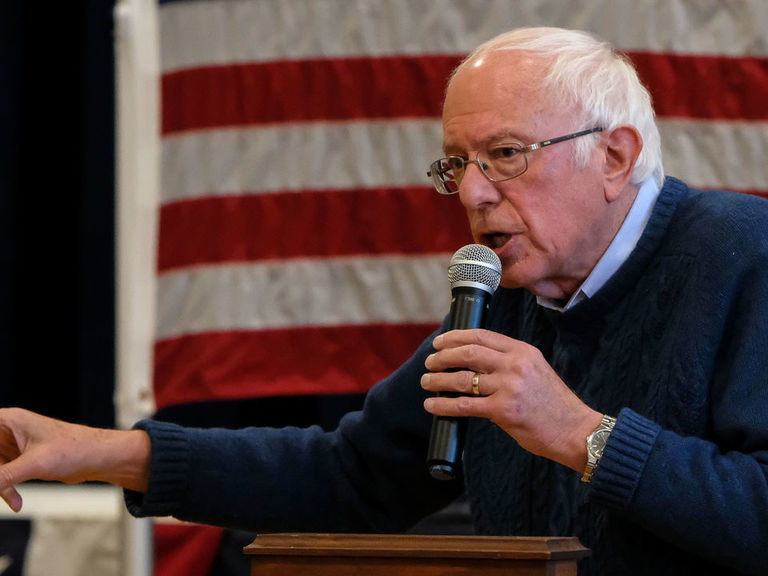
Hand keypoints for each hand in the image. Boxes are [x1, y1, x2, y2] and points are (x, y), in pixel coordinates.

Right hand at [0, 408, 149, 511]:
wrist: (100, 458)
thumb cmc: (74, 450)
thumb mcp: (34, 464)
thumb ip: (3, 476)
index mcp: (11, 420)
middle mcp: (10, 431)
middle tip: (2, 486)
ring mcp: (16, 446)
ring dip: (1, 486)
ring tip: (12, 500)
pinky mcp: (23, 460)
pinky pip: (4, 476)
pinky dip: (7, 490)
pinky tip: (17, 504)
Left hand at [421, 329, 602, 471]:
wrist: (575, 430)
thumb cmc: (553, 404)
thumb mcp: (535, 370)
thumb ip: (510, 363)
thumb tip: (474, 362)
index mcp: (522, 351)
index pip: (482, 336)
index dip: (455, 337)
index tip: (439, 342)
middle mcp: (515, 365)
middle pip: (467, 353)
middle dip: (442, 357)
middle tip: (429, 363)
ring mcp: (509, 387)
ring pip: (462, 378)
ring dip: (438, 380)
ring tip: (426, 382)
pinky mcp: (503, 410)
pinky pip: (465, 405)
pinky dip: (443, 404)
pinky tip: (432, 405)